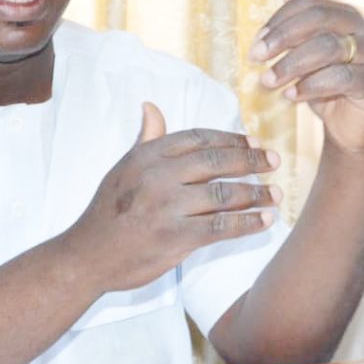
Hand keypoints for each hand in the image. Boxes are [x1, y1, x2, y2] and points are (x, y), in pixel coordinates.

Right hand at [65, 103, 281, 291]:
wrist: (87, 256)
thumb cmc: (107, 212)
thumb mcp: (123, 168)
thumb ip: (146, 139)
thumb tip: (151, 107)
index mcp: (148, 155)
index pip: (198, 138)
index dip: (230, 138)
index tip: (253, 141)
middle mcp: (158, 176)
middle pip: (216, 161)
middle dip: (250, 159)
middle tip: (273, 161)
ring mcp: (167, 206)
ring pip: (223, 193)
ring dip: (256, 193)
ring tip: (277, 194)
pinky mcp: (175, 237)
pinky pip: (221, 226)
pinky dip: (248, 222)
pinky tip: (266, 220)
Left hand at [249, 0, 363, 154]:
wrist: (355, 129)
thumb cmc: (329, 87)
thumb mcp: (309, 51)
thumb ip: (300, 18)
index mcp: (347, 15)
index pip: (309, 4)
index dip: (279, 20)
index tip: (255, 43)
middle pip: (319, 18)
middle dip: (282, 37)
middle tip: (256, 57)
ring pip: (328, 47)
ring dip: (291, 64)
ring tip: (268, 82)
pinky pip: (341, 78)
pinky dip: (310, 86)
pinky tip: (290, 96)